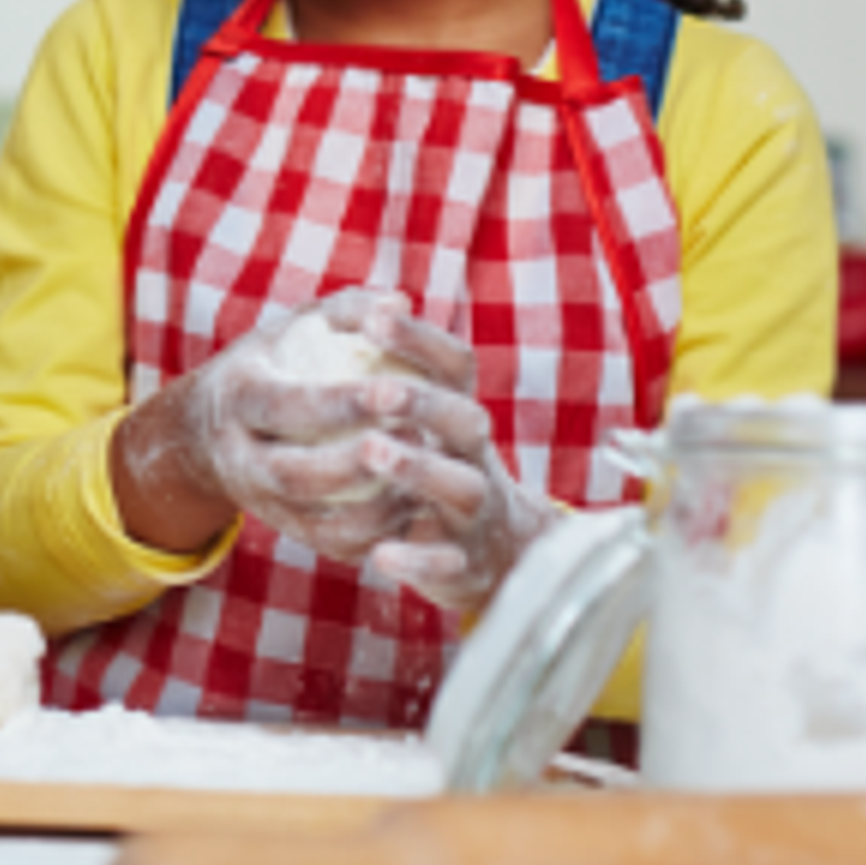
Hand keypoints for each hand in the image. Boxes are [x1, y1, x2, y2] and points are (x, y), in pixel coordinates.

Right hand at [115, 290, 545, 594]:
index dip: (340, 403)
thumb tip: (399, 302)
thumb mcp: (294, 325)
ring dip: (375, 509)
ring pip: (314, 524)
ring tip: (422, 477)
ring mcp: (260, 502)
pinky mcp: (287, 530)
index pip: (286, 405)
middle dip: (356, 464)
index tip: (394, 390)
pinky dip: (376, 535)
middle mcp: (239, 456)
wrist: (211, 430)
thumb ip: (347, 310)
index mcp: (237, 395)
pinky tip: (414, 507)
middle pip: (294, 475)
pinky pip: (332, 546)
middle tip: (416, 440)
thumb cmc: (273, 361)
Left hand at [341, 308, 552, 613]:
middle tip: (376, 389)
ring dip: (419, 468)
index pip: (454, 364)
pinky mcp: (463, 563)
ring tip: (372, 450)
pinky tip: (380, 555)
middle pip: (464, 421)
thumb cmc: (436, 463)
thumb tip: (380, 301)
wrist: (493, 551)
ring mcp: (474, 511)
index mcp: (460, 413)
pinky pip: (445, 564)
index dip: (418, 339)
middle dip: (423, 402)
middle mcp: (475, 456)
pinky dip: (417, 561)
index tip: (374, 320)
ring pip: (461, 487)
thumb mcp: (422, 415)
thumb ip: (395, 361)